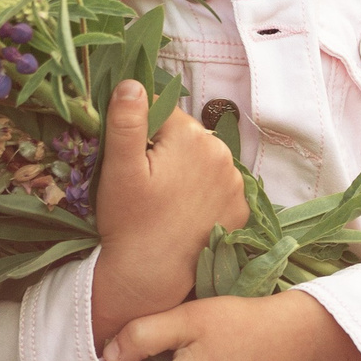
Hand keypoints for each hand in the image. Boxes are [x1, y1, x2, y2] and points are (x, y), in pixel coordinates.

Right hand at [91, 80, 247, 346]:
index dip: (142, 130)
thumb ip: (126, 121)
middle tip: (146, 183)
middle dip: (166, 149)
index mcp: (192, 136)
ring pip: (203, 160)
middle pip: (186, 136)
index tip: (131, 159)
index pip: (162, 111)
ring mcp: (236, 184)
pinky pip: (218, 187)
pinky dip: (203, 194)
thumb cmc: (128, 223)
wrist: (150, 278)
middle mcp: (223, 154)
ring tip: (164, 202)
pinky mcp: (241, 210)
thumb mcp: (119, 169)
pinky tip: (183, 214)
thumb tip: (133, 82)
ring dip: (186, 171)